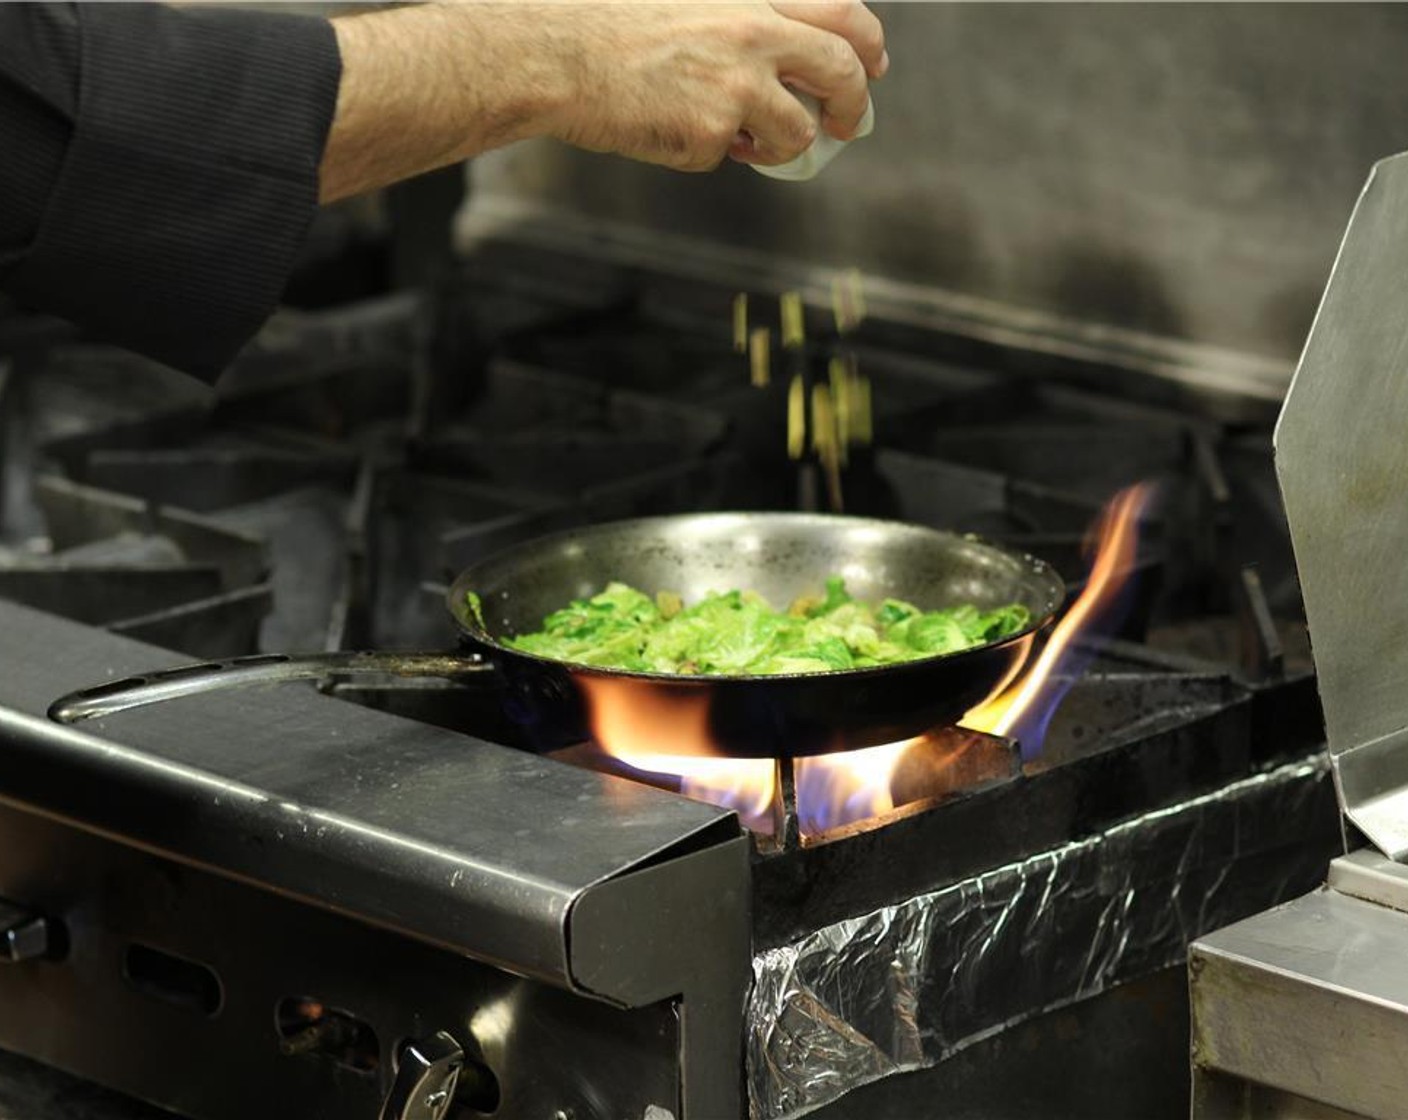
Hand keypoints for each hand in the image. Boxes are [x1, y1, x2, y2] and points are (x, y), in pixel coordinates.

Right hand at [322, 1, 886, 200]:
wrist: (562, 59)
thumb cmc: (616, 33)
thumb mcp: (695, 8)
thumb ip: (747, 31)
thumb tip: (792, 73)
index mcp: (751, 1)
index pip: (842, 13)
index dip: (869, 44)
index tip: (873, 67)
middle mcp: (754, 36)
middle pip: (842, 72)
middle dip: (854, 106)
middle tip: (847, 124)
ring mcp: (737, 87)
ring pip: (798, 134)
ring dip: (778, 146)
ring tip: (738, 137)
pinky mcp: (713, 133)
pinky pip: (735, 157)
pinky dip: (715, 153)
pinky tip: (677, 129)